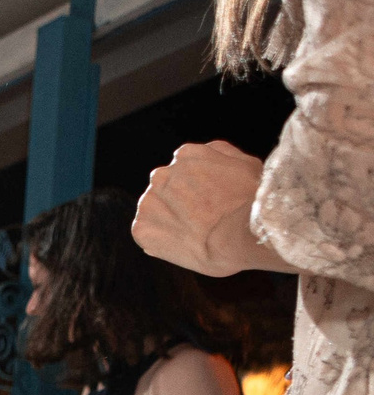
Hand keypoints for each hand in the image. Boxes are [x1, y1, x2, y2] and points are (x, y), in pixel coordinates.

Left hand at [132, 141, 279, 276]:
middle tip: (202, 217)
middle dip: (178, 200)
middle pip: (165, 187)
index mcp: (185, 155)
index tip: (210, 199)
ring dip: (168, 219)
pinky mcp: (141, 229)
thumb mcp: (247, 164)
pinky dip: (160, 239)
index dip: (198, 185)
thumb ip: (220, 153)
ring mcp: (149, 202)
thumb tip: (204, 151)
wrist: (243, 237)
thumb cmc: (252, 202)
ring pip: (153, 209)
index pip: (183, 167)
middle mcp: (162, 175)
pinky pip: (146, 233)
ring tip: (195, 231)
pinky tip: (183, 243)